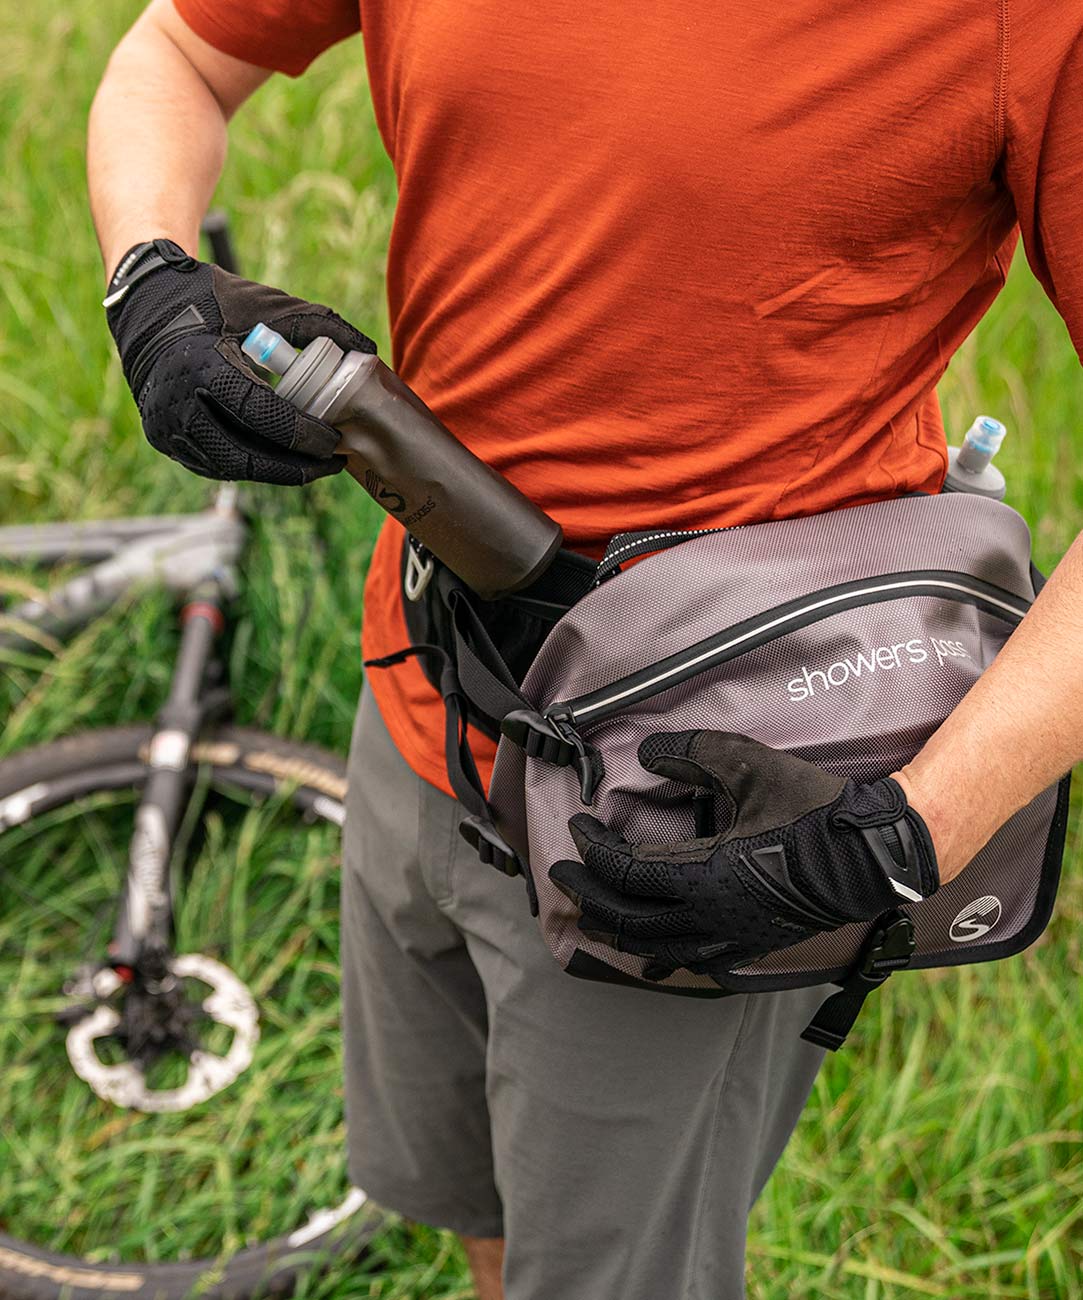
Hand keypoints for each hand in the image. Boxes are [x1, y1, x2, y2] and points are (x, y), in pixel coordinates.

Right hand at [105, 238, 376, 483]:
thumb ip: (318, 325)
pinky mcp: (165, 440)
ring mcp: (167, 428)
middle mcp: (178, 404)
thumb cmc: (213, 304)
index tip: (335, 441)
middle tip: (332, 464)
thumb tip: (368, 351)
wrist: (146, 307)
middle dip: (293, 467)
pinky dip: (249, 465)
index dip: (301, 434)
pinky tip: (279, 461)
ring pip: (230, 467)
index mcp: (203, 367)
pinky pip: (214, 464)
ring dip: (273, 472)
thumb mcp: (265, 305)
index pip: (259, 414)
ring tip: (313, 466)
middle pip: (244, 455)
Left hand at [548, 730, 938, 982]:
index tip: (579, 826)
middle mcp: (710, 916)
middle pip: (627, 917)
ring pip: (656, 948)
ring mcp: (733, 937)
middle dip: (587, 895)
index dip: (592, 849)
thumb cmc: (812, 809)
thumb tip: (647, 753)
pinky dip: (664, 958)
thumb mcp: (748, 764)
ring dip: (616, 932)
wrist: (872, 855)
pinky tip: (655, 958)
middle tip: (562, 875)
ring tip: (591, 919)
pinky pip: (695, 962)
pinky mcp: (754, 945)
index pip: (623, 870)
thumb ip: (691, 753)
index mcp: (702, 875)